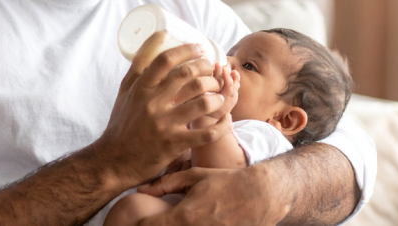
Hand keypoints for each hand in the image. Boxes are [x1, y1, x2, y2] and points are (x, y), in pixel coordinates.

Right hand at [94, 31, 232, 189]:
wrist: (114, 161)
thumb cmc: (122, 123)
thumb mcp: (125, 92)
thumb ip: (139, 66)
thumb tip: (157, 38)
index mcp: (140, 88)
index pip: (165, 60)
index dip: (187, 50)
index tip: (200, 48)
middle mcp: (153, 103)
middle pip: (189, 77)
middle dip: (208, 70)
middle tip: (214, 72)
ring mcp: (165, 124)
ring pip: (203, 102)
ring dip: (218, 96)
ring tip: (219, 96)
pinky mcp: (175, 144)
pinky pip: (207, 133)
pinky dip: (222, 125)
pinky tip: (226, 120)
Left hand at [137, 167, 288, 225]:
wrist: (261, 194)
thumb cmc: (225, 182)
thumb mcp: (195, 176)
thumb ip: (166, 183)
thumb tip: (140, 190)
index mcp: (185, 214)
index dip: (139, 225)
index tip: (136, 221)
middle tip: (154, 222)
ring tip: (179, 220)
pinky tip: (195, 222)